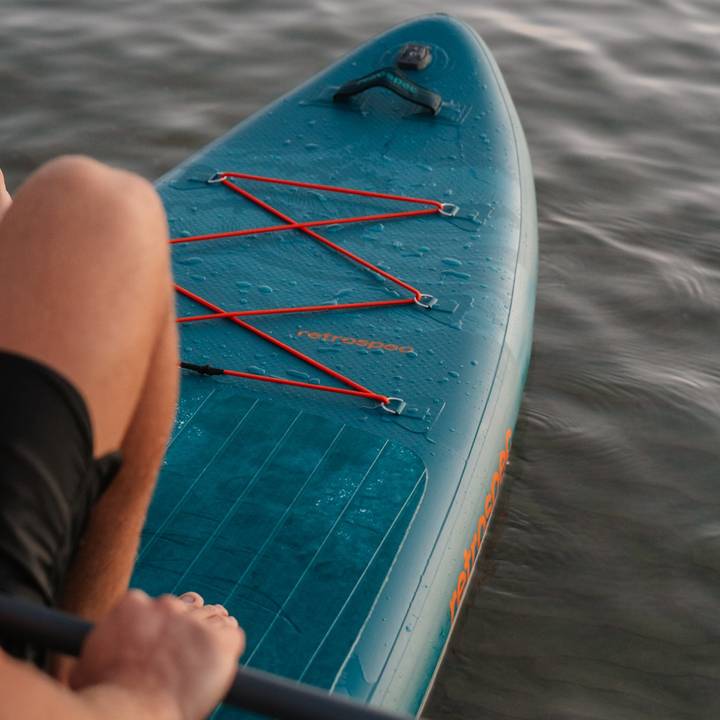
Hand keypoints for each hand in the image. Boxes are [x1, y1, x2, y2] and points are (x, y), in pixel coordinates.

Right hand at [69, 590, 243, 719]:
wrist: (128, 714)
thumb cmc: (101, 699)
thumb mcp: (87, 665)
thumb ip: (99, 649)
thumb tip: (88, 662)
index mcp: (133, 604)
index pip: (155, 604)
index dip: (160, 624)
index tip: (159, 642)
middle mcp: (167, 605)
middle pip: (187, 605)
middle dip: (187, 625)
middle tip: (186, 650)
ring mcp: (195, 620)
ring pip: (212, 617)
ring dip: (211, 632)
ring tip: (206, 655)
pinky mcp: (220, 641)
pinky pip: (232, 634)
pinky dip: (229, 646)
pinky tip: (223, 658)